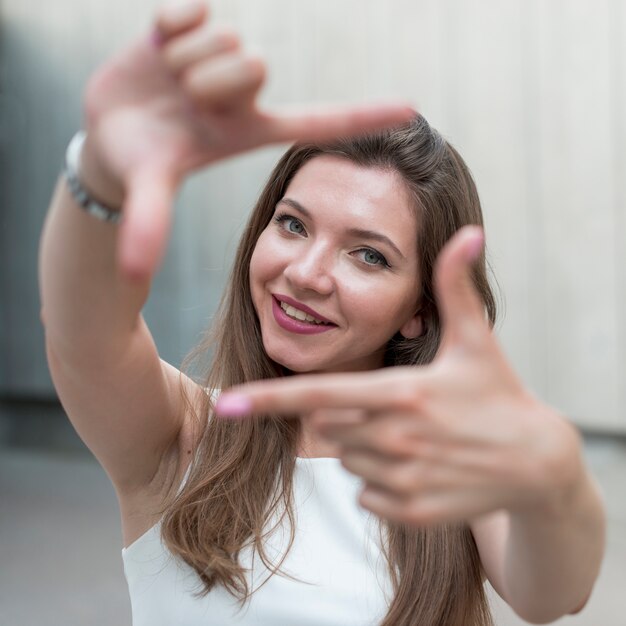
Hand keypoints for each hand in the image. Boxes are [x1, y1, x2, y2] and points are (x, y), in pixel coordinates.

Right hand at [80, 0, 413, 279]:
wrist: (108, 131)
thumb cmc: (139, 165)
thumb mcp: (149, 190)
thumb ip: (147, 223)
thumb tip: (131, 273)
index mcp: (251, 131)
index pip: (319, 121)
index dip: (364, 116)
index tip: (413, 112)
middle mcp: (246, 93)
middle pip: (252, 64)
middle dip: (209, 83)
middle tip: (186, 102)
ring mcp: (222, 56)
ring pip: (223, 37)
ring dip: (183, 63)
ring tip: (170, 85)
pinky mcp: (194, 23)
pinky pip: (192, 7)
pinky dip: (169, 24)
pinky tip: (160, 46)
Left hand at [215, 227, 584, 525]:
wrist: (538, 463)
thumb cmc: (499, 393)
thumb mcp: (477, 339)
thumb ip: (456, 287)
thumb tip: (468, 231)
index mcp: (400, 392)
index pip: (318, 395)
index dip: (268, 398)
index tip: (228, 404)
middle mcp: (395, 439)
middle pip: (329, 426)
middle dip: (347, 415)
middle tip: (395, 408)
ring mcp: (404, 480)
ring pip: (347, 462)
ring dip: (366, 449)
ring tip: (414, 437)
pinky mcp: (413, 513)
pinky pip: (366, 496)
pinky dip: (380, 482)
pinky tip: (420, 467)